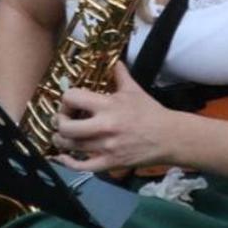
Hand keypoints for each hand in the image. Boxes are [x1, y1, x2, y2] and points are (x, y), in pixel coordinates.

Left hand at [51, 64, 176, 170]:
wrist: (169, 137)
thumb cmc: (150, 112)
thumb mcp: (134, 89)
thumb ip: (120, 75)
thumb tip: (114, 60)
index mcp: (108, 105)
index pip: (72, 98)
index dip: (66, 100)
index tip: (69, 103)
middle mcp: (103, 126)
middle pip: (66, 127)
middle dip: (58, 123)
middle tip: (61, 121)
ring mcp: (106, 147)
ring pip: (71, 146)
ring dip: (60, 141)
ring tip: (60, 137)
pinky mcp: (109, 163)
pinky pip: (82, 166)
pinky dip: (68, 163)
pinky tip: (64, 157)